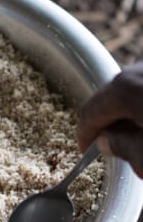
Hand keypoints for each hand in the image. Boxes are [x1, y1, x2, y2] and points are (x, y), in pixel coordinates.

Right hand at [77, 61, 142, 177]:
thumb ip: (121, 147)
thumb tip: (106, 142)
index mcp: (124, 89)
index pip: (89, 114)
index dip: (84, 136)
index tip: (85, 151)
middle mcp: (139, 70)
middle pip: (112, 100)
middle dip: (113, 125)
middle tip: (122, 149)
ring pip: (134, 92)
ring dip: (134, 115)